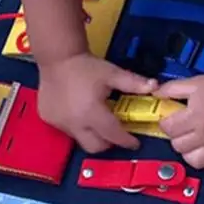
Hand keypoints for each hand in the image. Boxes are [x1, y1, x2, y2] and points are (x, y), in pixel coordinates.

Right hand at [39, 53, 156, 153]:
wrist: (56, 57)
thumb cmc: (86, 66)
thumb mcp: (112, 74)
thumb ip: (133, 83)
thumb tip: (155, 86)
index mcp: (92, 113)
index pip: (113, 135)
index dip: (126, 141)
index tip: (135, 142)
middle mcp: (74, 123)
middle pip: (95, 147)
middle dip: (108, 143)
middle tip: (115, 132)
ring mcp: (59, 123)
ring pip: (80, 139)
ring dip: (91, 134)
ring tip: (96, 118)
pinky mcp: (49, 119)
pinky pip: (67, 130)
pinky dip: (76, 126)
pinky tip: (78, 111)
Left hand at [155, 70, 203, 174]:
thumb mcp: (191, 83)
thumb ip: (170, 89)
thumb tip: (154, 95)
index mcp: (194, 117)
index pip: (169, 129)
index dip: (165, 123)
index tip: (170, 119)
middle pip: (179, 146)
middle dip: (176, 137)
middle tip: (182, 129)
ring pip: (195, 161)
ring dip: (190, 153)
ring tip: (193, 143)